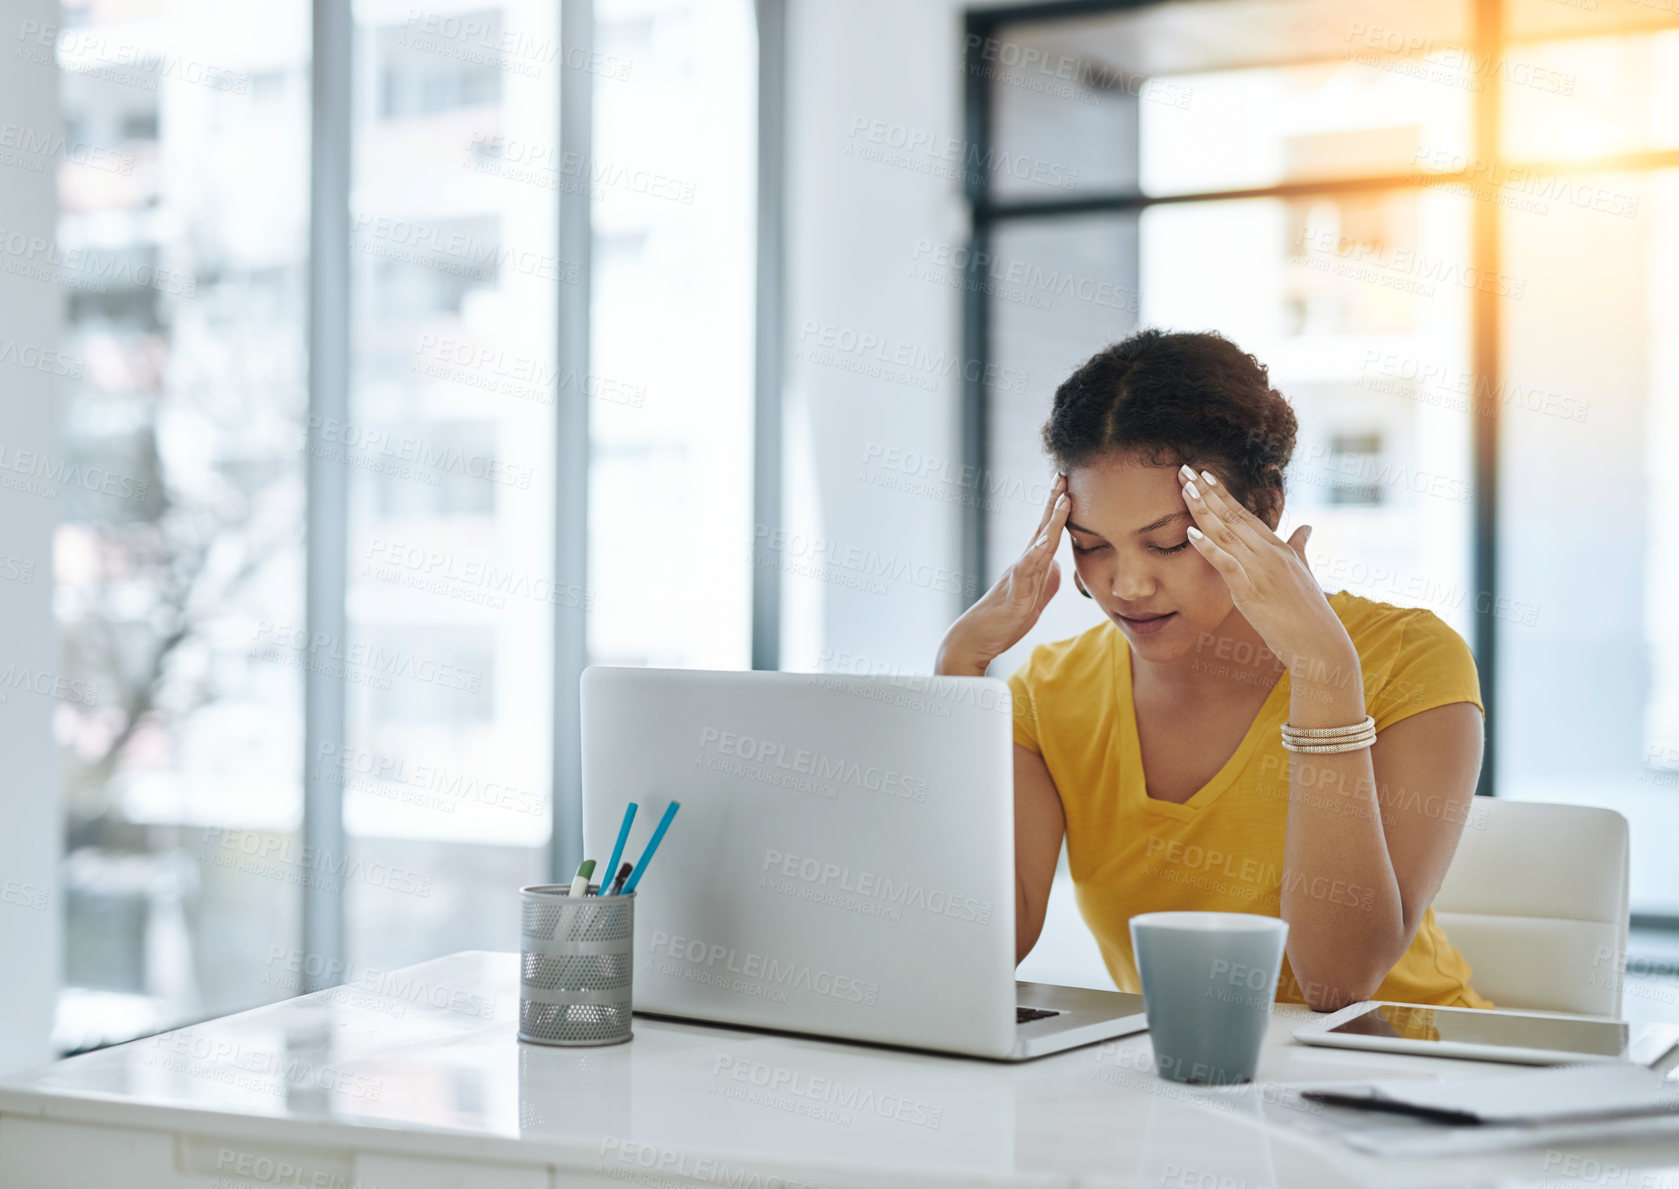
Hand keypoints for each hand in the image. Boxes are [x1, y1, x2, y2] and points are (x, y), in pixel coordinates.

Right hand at [936, 473, 1069, 674]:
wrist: (973, 640)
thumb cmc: (1001, 623)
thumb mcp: (1032, 602)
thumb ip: (1046, 584)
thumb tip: (1058, 567)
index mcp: (1029, 567)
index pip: (1047, 533)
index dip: (1058, 510)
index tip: (1067, 486)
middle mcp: (1022, 566)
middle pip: (1042, 529)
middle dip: (1054, 502)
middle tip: (1063, 475)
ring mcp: (1017, 578)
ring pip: (1037, 544)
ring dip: (1051, 521)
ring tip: (1063, 498)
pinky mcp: (1014, 595)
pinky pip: (1025, 572)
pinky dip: (1035, 556)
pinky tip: (1046, 542)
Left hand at [1177, 465, 1351, 674]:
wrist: (1320, 644)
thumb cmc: (1310, 612)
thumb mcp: (1304, 573)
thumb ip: (1300, 547)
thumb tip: (1307, 527)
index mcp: (1279, 547)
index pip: (1244, 513)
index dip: (1222, 493)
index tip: (1204, 475)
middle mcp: (1269, 553)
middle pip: (1231, 516)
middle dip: (1205, 492)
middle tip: (1184, 469)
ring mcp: (1260, 570)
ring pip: (1226, 533)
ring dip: (1202, 509)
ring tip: (1184, 488)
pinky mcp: (1251, 591)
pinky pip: (1226, 564)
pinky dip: (1208, 547)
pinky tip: (1190, 533)